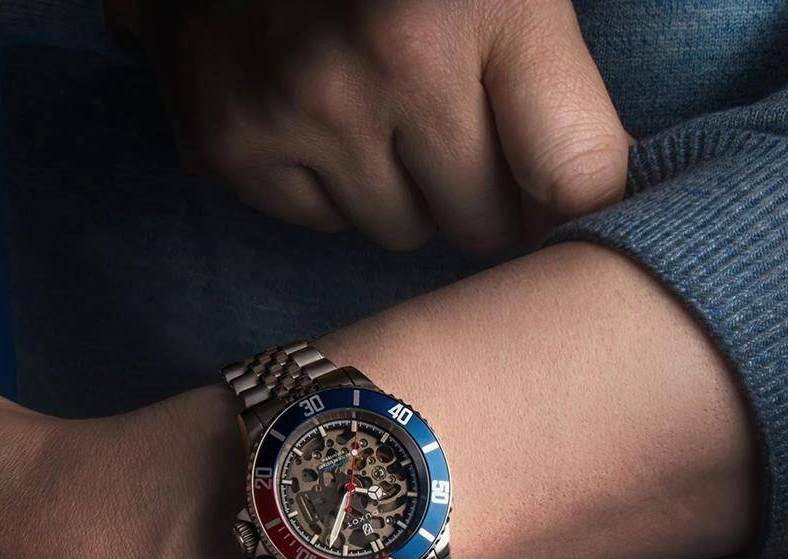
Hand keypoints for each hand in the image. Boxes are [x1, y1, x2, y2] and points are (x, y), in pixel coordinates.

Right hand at [110, 0, 628, 253]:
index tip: (572, 223)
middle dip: (480, 196)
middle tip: (456, 139)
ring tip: (375, 113)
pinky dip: (328, 187)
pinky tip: (315, 120)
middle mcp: (395, 62)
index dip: (581, 212)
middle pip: (481, 224)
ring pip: (398, 231)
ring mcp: (305, 110)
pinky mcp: (233, 145)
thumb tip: (589, 196)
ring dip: (401, 192)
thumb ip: (549, 71)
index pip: (576, 171)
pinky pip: (322, 224)